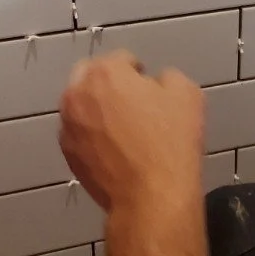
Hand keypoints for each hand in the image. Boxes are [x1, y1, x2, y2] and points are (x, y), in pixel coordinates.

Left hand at [58, 52, 205, 228]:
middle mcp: (77, 95)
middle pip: (90, 76)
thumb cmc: (170, 142)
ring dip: (96, 108)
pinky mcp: (67, 155)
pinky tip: (114, 149)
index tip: (151, 88)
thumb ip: (168, 77)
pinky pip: (79, 133)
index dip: (140, 71)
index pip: (121, 59)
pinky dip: (91, 134)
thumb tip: (155, 83)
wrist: (151, 196)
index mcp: (105, 73)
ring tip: (122, 127)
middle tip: (133, 102)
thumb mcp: (187, 94)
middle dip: (108, 83)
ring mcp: (68, 126)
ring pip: (80, 106)